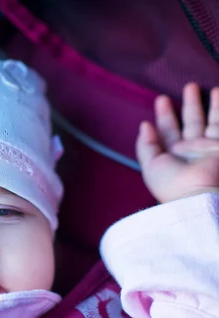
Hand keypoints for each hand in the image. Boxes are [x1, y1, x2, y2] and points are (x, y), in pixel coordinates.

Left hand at [136, 83, 218, 202]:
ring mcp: (208, 148)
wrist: (199, 195)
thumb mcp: (150, 165)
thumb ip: (145, 145)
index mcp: (171, 155)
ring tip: (210, 88)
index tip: (161, 99)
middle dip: (189, 104)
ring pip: (210, 121)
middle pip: (190, 122)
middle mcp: (191, 150)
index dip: (164, 115)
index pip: (168, 130)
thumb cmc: (171, 183)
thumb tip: (144, 125)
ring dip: (211, 104)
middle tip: (188, 85)